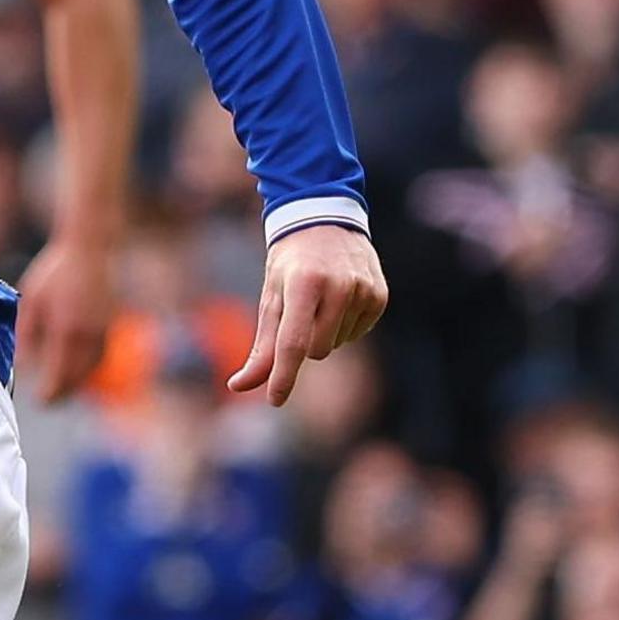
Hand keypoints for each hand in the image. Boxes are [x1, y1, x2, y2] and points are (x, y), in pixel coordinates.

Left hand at [17, 231, 115, 403]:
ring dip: (78, 382)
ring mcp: (103, 331)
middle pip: (78, 378)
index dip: (50, 393)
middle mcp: (89, 337)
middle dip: (64, 392)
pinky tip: (78, 367)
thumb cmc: (55, 272)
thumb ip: (27, 335)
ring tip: (62, 388)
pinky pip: (100, 356)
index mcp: (67, 332)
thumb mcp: (31, 301)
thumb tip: (24, 363)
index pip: (60, 376)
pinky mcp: (110, 325)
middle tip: (49, 399)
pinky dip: (89, 367)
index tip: (41, 400)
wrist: (91, 248)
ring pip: (92, 369)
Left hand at [229, 222, 388, 407]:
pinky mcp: (379, 295)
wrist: (325, 219)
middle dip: (305, 341)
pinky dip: (344, 324)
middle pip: (317, 350)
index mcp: (304, 282)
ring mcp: (363, 290)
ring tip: (322, 298)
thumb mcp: (271, 297)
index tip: (275, 400)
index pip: (293, 342)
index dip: (284, 376)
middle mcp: (338, 285)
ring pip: (338, 343)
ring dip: (326, 331)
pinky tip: (340, 298)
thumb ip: (261, 347)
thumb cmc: (290, 263)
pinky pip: (358, 333)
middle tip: (301, 310)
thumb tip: (239, 387)